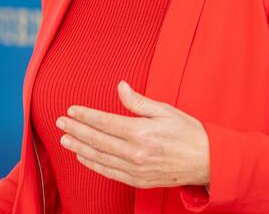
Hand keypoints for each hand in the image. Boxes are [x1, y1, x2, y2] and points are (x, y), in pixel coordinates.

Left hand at [55, 80, 209, 189]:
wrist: (207, 161)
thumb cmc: (188, 132)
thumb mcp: (165, 110)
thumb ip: (139, 101)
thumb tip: (120, 87)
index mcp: (142, 133)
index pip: (105, 123)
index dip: (86, 116)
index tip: (72, 109)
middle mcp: (136, 153)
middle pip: (98, 141)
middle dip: (77, 130)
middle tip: (60, 122)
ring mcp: (136, 170)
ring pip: (100, 158)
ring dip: (80, 148)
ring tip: (65, 139)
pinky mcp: (138, 181)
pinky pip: (110, 173)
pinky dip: (94, 165)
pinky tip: (83, 157)